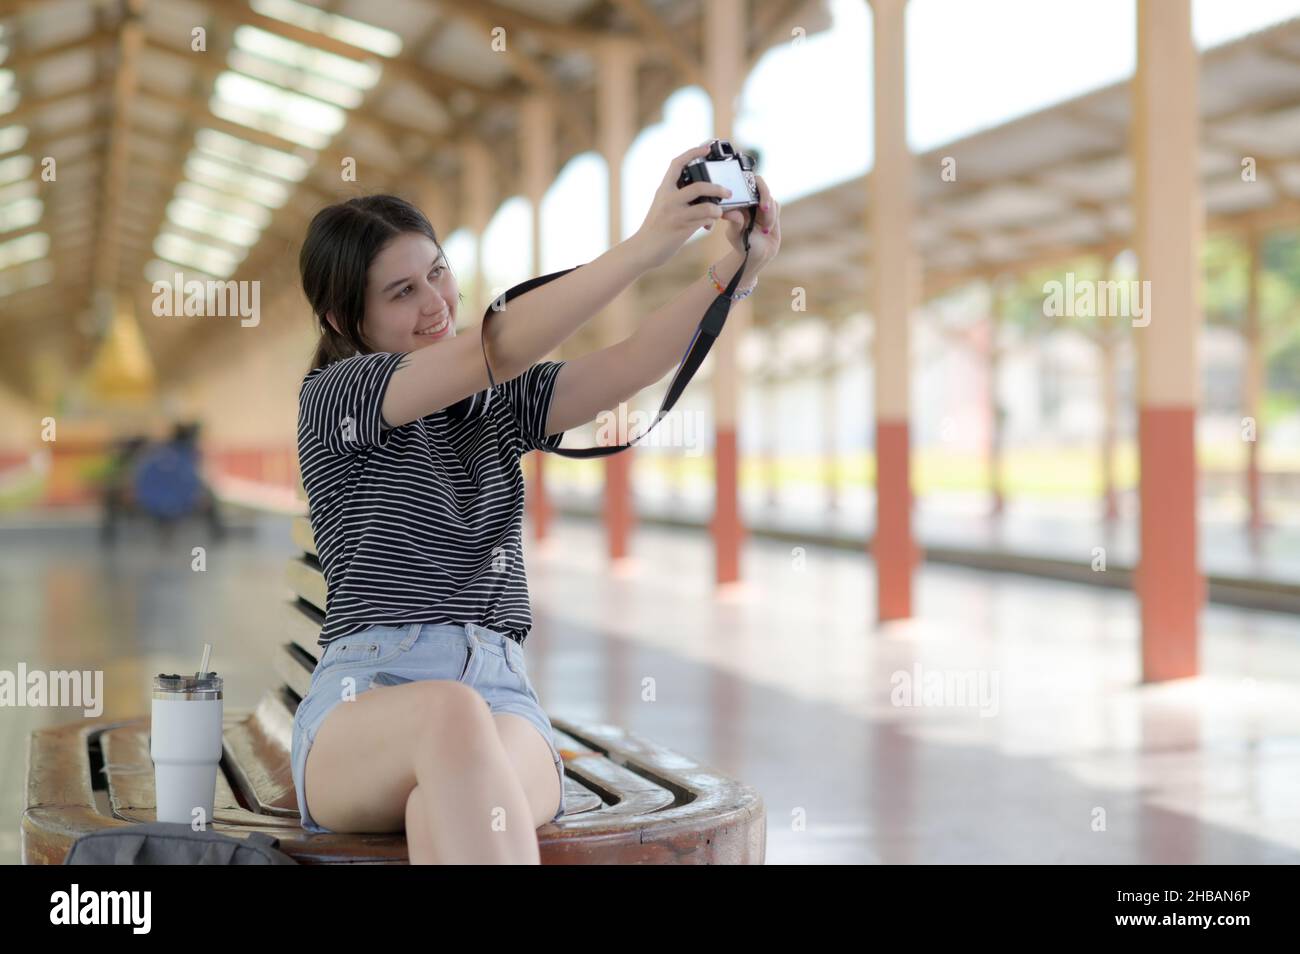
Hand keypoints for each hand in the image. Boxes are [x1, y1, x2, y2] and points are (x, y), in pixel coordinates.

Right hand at [629, 144, 734, 269]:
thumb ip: (678, 197)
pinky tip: (709, 225)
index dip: (693, 153)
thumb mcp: (663, 206)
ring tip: (720, 212)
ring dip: (717, 210)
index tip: (706, 147)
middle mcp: (668, 199)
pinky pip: (705, 221)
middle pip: (699, 186)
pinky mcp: (681, 228)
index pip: (677, 164)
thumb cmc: (656, 229)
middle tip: (727, 192)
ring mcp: (675, 214)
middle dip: (717, 188)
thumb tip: (703, 196)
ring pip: (706, 206)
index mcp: (664, 190)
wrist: (643, 249)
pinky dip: (712, 221)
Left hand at [706, 173, 779, 283]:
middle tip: (764, 209)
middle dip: (765, 195)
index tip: (751, 193)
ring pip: (770, 200)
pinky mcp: (772, 210)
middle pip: (761, 185)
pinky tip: (767, 229)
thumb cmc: (742, 244)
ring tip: (764, 230)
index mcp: (738, 201)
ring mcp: (761, 204)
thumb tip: (728, 213)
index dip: (750, 183)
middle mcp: (750, 200)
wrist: (757, 255)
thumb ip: (734, 223)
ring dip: (769, 215)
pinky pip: (776, 206)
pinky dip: (773, 218)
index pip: (744, 183)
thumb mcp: (735, 235)